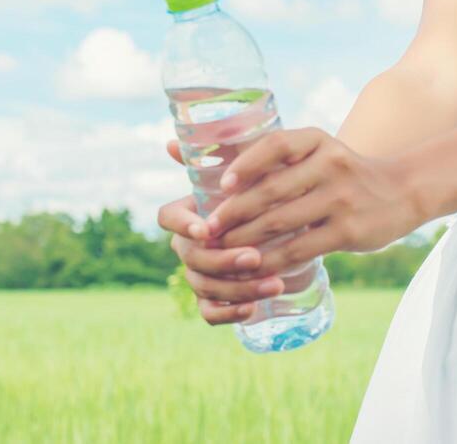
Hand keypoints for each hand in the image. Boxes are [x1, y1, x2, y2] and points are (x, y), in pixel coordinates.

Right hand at [158, 139, 286, 325]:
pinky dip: (228, 314)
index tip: (208, 228)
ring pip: (203, 286)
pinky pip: (210, 312)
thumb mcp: (252, 168)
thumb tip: (173, 142)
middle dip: (222, 259)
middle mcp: (190, 244)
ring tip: (274, 282)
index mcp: (190, 212)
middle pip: (189, 257)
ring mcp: (202, 272)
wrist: (290, 220)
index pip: (167, 218)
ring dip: (236, 287)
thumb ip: (225, 152)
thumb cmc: (267, 188)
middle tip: (256, 256)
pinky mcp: (217, 297)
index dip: (183, 224)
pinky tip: (252, 310)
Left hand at [203, 127, 425, 278]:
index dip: (246, 164)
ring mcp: (341, 198)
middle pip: (272, 189)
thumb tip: (205, 159)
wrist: (402, 192)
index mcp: (318, 141)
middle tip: (207, 229)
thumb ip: (276, 158)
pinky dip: (273, 260)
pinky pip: (300, 249)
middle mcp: (331, 164)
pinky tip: (254, 268)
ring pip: (282, 222)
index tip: (221, 185)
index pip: (276, 145)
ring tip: (221, 251)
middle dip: (234, 212)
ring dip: (246, 239)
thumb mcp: (318, 153)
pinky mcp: (347, 231)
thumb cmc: (343, 174)